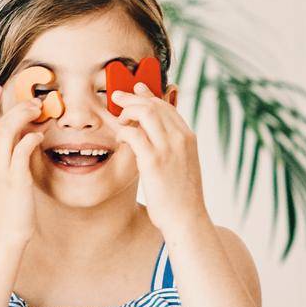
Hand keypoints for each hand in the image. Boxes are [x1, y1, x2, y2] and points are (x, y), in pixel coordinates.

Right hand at [0, 86, 44, 247]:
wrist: (1, 235)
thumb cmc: (0, 208)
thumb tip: (15, 137)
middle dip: (7, 102)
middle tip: (25, 96)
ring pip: (7, 128)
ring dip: (24, 114)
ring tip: (38, 108)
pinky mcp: (16, 178)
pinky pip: (23, 148)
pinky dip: (32, 137)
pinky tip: (39, 135)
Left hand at [112, 83, 210, 238]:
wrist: (187, 217)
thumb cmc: (181, 195)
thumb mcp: (182, 164)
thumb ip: (172, 147)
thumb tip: (156, 137)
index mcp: (188, 137)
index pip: (167, 106)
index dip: (148, 95)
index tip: (136, 88)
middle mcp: (180, 138)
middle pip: (154, 104)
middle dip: (132, 97)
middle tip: (117, 97)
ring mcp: (168, 148)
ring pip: (144, 112)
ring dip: (126, 111)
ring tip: (118, 120)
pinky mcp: (153, 161)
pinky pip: (133, 134)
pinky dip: (123, 131)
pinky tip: (119, 138)